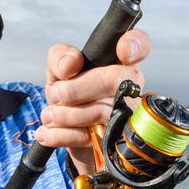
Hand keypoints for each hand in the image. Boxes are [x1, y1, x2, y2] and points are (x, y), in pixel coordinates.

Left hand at [37, 29, 150, 174]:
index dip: (136, 45)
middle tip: (56, 93)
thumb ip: (60, 57)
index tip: (123, 50)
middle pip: (115, 79)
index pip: (140, 47)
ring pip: (100, 112)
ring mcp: (126, 118)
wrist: (68, 134)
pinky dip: (59, 134)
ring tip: (50, 114)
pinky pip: (86, 137)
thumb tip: (70, 64)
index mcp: (120, 65)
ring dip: (64, 114)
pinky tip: (48, 132)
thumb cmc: (70, 97)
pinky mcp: (113, 143)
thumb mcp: (58, 72)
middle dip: (76, 88)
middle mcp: (130, 89)